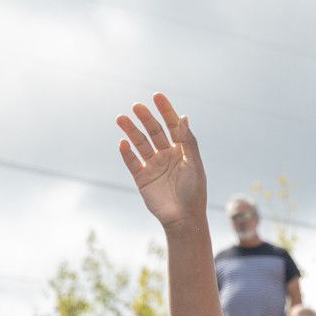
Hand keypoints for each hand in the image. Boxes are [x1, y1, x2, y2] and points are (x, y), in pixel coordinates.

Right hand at [115, 93, 207, 231]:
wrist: (184, 219)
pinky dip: (126, 153)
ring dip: (131, 131)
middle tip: (137, 106)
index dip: (165, 110)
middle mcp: (166, 155)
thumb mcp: (194, 164)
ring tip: (121, 118)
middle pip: (154, 132)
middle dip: (146, 118)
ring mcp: (153, 166)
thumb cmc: (194, 192)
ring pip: (140, 144)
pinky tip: (122, 143)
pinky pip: (132, 162)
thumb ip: (188, 141)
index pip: (172, 126)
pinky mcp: (142, 178)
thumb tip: (183, 117)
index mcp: (181, 150)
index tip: (157, 96)